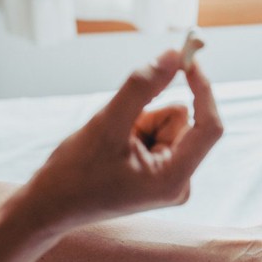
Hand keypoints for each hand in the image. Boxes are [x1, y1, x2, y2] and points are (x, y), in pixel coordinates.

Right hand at [22, 50, 222, 230]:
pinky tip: (115, 151)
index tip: (187, 60)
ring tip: (113, 145)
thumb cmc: (75, 173)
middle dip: (151, 114)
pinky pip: (159, 134)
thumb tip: (174, 56)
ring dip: (140, 122)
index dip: (202, 91)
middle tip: (120, 128)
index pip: (209, 127)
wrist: (52, 205)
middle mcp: (181, 182)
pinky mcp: (161, 174)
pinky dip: (137, 131)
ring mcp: (172, 179)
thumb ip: (142, 88)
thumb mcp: (106, 123)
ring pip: (169, 124)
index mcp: (175, 178)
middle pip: (183, 123)